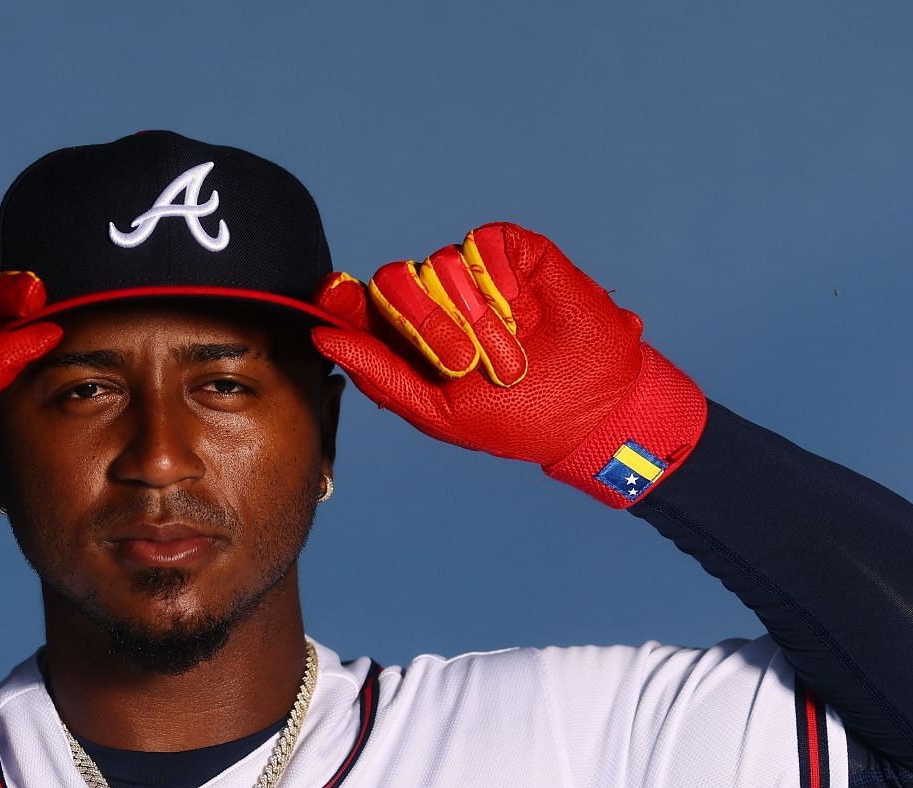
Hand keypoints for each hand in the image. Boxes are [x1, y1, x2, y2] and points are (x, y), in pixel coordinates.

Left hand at [310, 222, 705, 506]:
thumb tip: (321, 335)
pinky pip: (480, 243)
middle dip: (425, 324)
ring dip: (474, 316)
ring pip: (438, 265)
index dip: (344, 298)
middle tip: (463, 362)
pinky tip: (517, 307)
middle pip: (395, 282)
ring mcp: (473, 275)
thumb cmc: (515, 419)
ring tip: (507, 351)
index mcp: (410, 340)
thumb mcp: (439, 410)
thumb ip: (380, 373)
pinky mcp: (512, 252)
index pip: (363, 307)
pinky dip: (493, 278)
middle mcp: (436, 301)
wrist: (592, 407)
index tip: (333, 294)